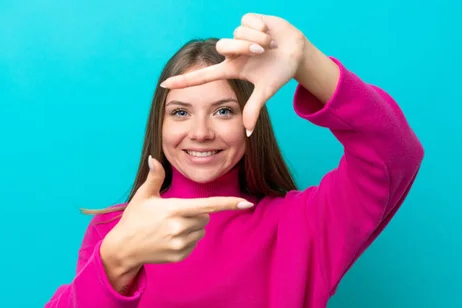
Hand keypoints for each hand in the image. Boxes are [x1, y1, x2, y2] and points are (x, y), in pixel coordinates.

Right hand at [101, 156, 252, 275]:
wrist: (123, 248)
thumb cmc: (134, 219)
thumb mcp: (143, 196)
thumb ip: (155, 177)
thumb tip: (154, 158)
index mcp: (175, 209)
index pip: (208, 205)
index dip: (228, 204)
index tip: (246, 203)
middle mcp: (180, 227)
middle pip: (205, 217)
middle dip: (195, 214)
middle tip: (173, 215)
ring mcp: (180, 243)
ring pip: (201, 231)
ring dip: (191, 228)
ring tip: (169, 228)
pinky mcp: (180, 255)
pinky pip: (194, 244)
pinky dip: (186, 241)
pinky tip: (168, 239)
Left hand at [160, 13, 307, 134]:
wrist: (297, 51)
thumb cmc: (279, 71)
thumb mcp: (266, 90)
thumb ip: (253, 109)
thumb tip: (247, 132)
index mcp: (231, 69)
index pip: (202, 76)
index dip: (184, 81)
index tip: (164, 85)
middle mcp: (231, 52)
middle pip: (223, 46)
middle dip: (245, 47)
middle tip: (261, 51)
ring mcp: (238, 35)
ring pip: (238, 33)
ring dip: (258, 39)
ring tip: (270, 45)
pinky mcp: (248, 20)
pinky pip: (248, 21)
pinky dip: (262, 28)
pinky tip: (269, 32)